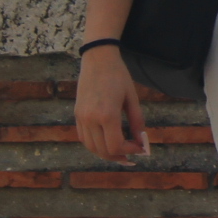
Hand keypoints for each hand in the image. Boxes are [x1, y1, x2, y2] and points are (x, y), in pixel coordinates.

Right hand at [74, 48, 147, 164]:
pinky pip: (84, 138)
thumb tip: (141, 141)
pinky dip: (95, 145)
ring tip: (121, 153)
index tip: (140, 149)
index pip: (116, 145)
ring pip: (92, 147)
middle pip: (103, 150)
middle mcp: (90, 119)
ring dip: (106, 153)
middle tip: (132, 157)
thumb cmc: (118, 76)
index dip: (129, 151)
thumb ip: (137, 121)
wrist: (97, 60)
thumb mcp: (132, 98)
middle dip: (119, 156)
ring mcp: (81, 118)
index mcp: (107, 115)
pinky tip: (107, 143)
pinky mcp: (77, 116)